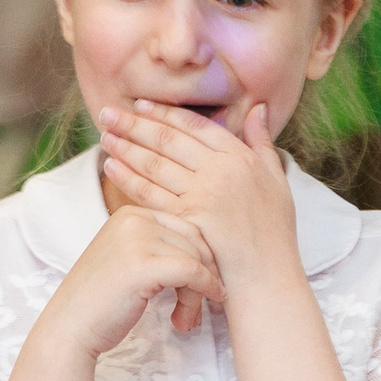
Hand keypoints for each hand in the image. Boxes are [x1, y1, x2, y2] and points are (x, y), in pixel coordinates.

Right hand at [32, 195, 226, 357]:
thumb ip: (160, 250)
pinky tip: (191, 314)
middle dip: (204, 275)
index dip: (202, 260)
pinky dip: (201, 292)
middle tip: (193, 309)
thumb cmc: (100, 303)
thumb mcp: (130, 261)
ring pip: (196, 258)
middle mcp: (134, 218)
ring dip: (198, 293)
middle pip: (196, 240)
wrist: (69, 327)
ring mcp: (137, 239)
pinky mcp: (143, 264)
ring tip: (184, 319)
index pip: (188, 227)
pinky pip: (192, 272)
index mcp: (130, 214)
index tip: (200, 288)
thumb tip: (213, 258)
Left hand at [96, 99, 299, 287]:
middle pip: (169, 140)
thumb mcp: (276, 179)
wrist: (267, 275)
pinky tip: (111, 166)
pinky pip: (151, 193)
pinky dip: (128, 178)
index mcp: (241, 157)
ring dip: (126, 147)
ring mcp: (204, 195)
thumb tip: (258, 107)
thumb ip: (262, 141)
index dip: (164, 113)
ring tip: (105, 136)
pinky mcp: (188, 218)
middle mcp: (222, 171)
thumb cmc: (272, 230)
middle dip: (135, 124)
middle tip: (107, 113)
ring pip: (156, 163)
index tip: (140, 105)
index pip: (195, 126)